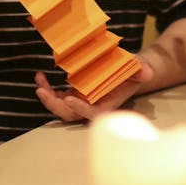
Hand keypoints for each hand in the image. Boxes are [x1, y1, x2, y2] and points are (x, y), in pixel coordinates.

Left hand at [33, 61, 154, 122]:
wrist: (127, 73)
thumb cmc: (133, 72)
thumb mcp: (138, 69)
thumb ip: (142, 71)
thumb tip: (147, 72)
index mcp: (107, 105)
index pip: (92, 113)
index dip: (80, 108)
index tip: (68, 98)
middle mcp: (92, 107)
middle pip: (70, 114)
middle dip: (54, 105)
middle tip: (42, 91)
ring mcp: (81, 102)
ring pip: (61, 108)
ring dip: (47, 97)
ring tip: (39, 81)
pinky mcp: (74, 95)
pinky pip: (57, 97)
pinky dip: (47, 89)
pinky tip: (41, 77)